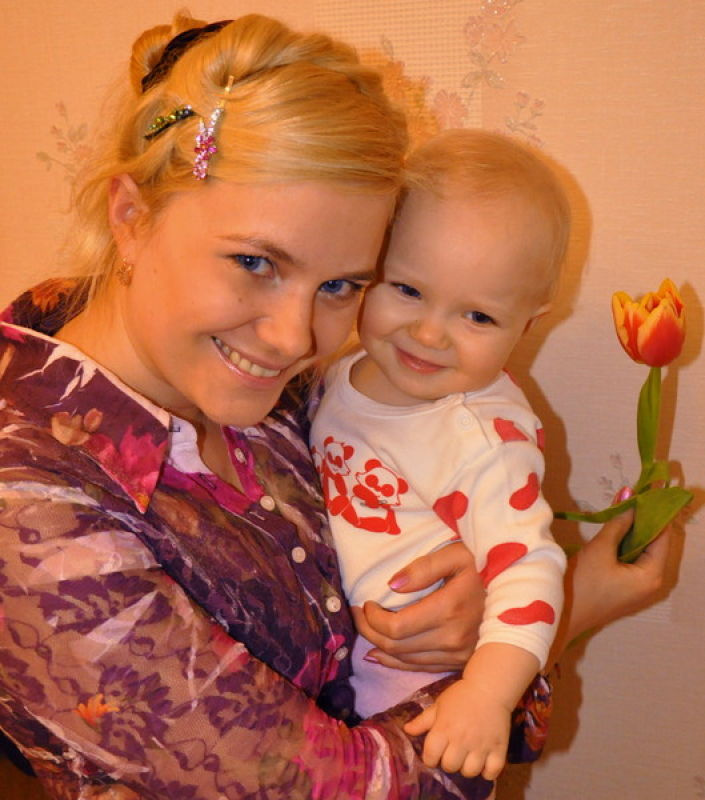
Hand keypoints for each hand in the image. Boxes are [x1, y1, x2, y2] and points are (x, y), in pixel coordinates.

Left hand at [350, 543, 483, 671]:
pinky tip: (381, 652)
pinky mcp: (459, 662)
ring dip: (379, 646)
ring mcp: (458, 654)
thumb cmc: (482, 567)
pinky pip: (420, 668)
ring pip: (405, 660)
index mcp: (449, 609)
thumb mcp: (456, 555)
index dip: (372, 618)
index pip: (396, 627)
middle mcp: (453, 638)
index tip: (365, 603)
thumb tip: (392, 586)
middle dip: (369, 631)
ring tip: (366, 627)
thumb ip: (424, 567)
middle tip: (357, 614)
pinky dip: (395, 661)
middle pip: (396, 646)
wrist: (517, 593)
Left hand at [403, 678, 508, 779]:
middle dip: (448, 762)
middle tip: (452, 753)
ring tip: (467, 757)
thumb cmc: (461, 696)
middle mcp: (461, 739)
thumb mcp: (439, 705)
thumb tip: (406, 730)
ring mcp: (481, 745)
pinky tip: (483, 762)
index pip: (430, 757)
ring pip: (469, 772)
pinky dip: (487, 771)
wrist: (489, 688)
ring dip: (466, 768)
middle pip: (450, 767)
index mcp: (444, 728)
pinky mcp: (499, 749)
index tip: (435, 752)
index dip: (430, 758)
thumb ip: (423, 720)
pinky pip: (491, 772)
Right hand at [549, 508, 672, 662]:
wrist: (557, 616)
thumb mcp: (600, 549)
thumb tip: (630, 493)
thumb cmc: (582, 585)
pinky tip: (616, 527)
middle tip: (631, 493)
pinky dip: (626, 542)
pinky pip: (632, 559)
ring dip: (633, 529)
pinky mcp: (625, 588)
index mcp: (652, 574)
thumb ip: (618, 521)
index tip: (647, 487)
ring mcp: (639, 587)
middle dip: (643, 518)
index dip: (655, 510)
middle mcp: (652, 582)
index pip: (663, 534)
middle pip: (655, 542)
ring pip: (642, 549)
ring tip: (622, 504)